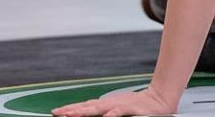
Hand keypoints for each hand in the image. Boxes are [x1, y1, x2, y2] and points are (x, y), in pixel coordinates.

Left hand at [52, 85, 174, 116]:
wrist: (159, 100)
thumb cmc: (138, 107)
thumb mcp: (118, 108)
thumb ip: (104, 111)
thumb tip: (86, 110)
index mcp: (106, 105)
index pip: (84, 106)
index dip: (70, 109)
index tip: (55, 112)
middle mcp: (111, 104)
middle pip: (88, 107)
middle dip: (72, 111)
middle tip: (58, 113)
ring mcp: (120, 105)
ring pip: (100, 108)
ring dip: (86, 111)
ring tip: (72, 115)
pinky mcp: (132, 109)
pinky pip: (120, 112)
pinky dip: (113, 114)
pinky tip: (106, 116)